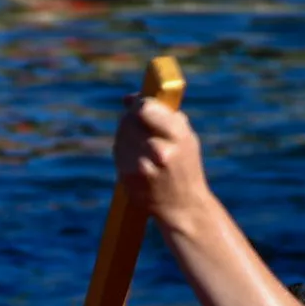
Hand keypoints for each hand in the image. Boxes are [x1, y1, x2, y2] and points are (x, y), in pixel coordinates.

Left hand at [114, 93, 209, 226]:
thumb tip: (127, 98)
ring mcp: (143, 166)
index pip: (145, 107)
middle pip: (129, 120)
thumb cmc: (185, 166)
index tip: (140, 107)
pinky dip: (125, 152)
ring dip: (127, 136)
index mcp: (178, 135)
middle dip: (132, 120)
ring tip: (142, 147)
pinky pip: (119, 153)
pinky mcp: (129, 178)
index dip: (139, 105)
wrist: (183, 206)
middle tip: (140, 128)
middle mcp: (160, 150)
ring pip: (122, 135)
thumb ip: (162, 114)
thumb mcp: (185, 137)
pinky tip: (137, 160)